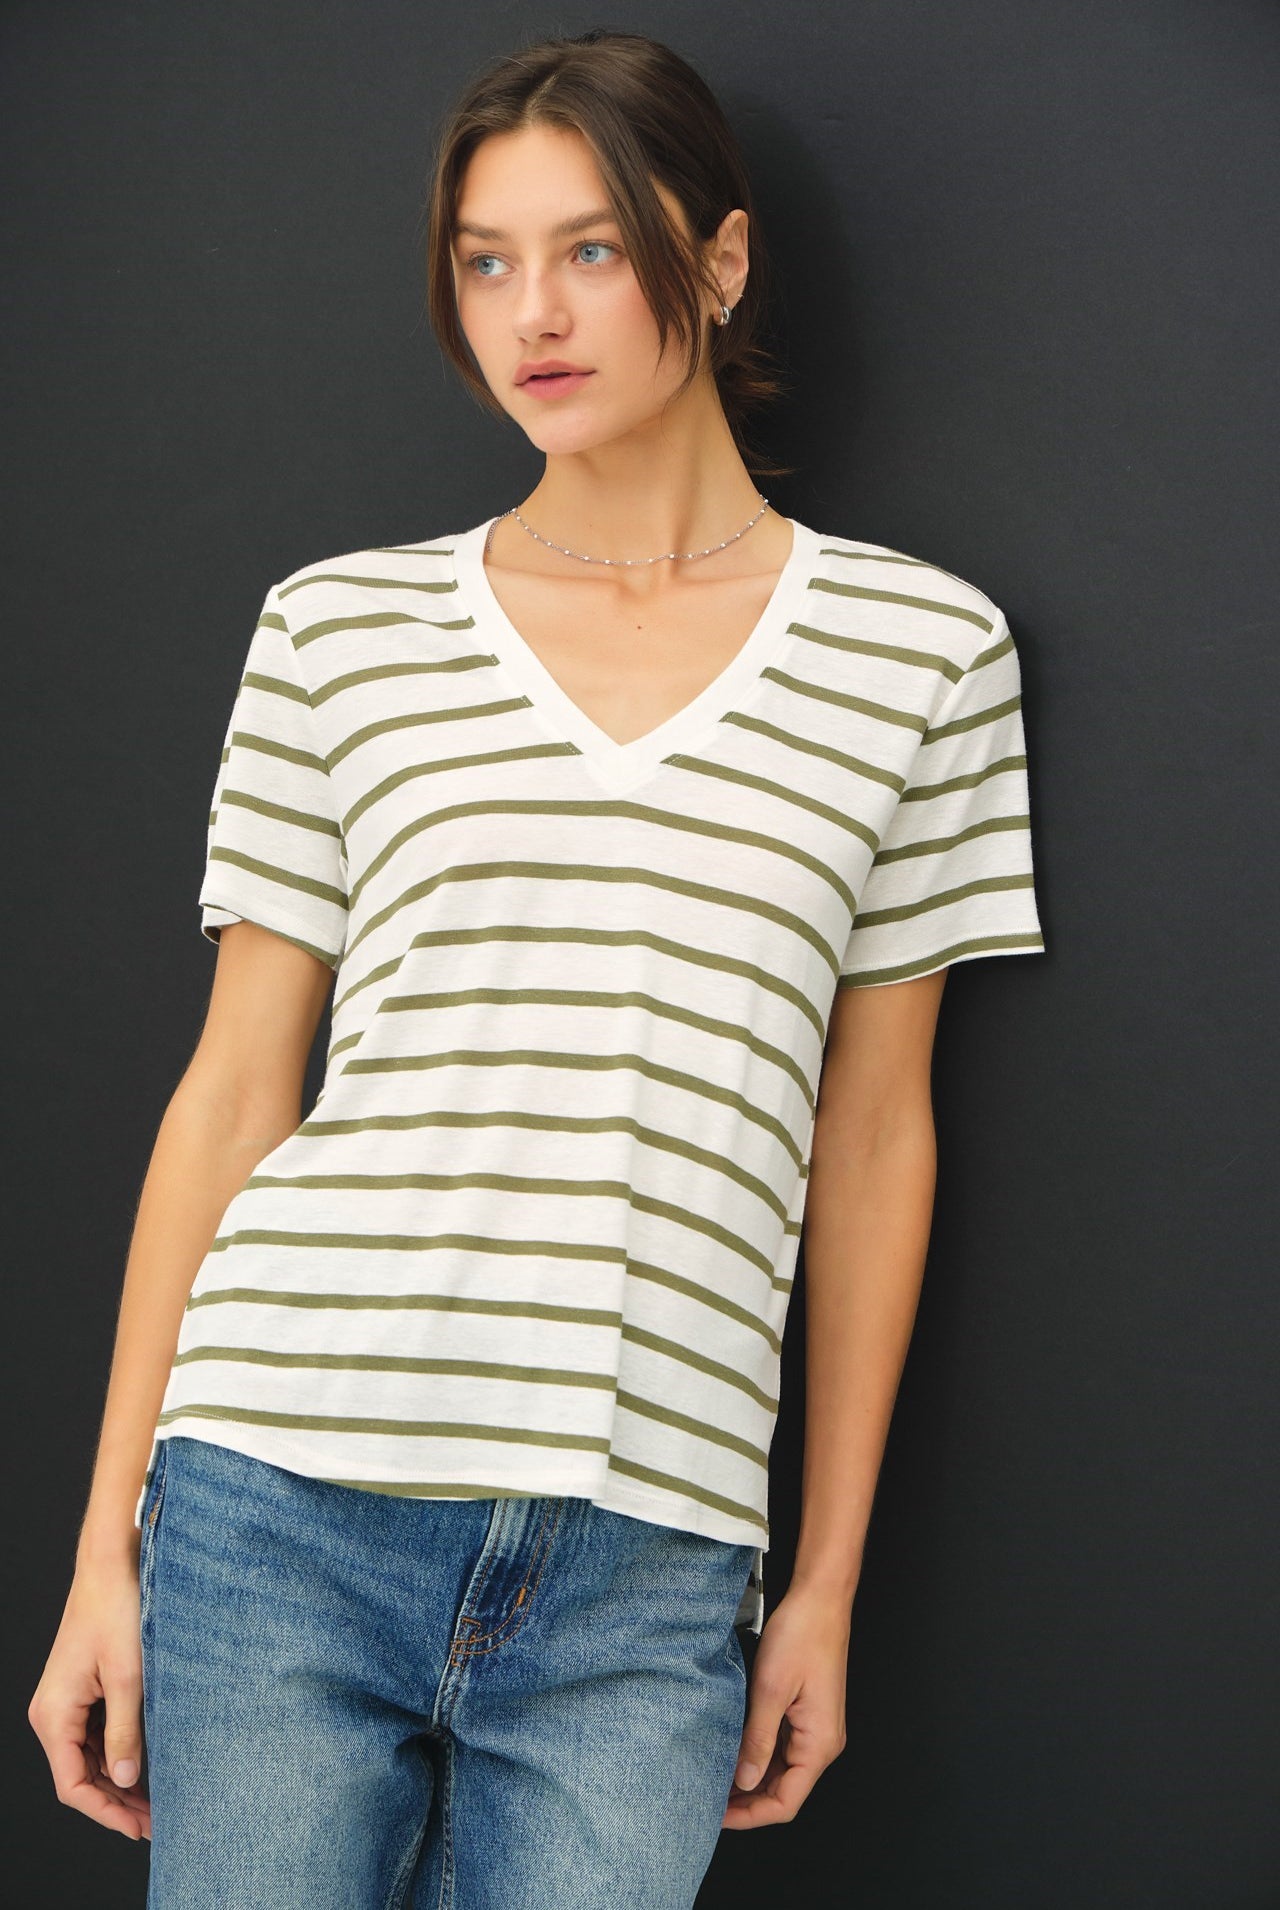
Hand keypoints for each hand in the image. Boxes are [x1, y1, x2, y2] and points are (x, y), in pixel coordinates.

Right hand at [27, 1555, 151, 1841]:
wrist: (113, 1563)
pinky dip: (120, 1753)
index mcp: (54, 1714)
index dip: (106, 1812)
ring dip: (120, 1780)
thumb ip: (125, 1730)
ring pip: (91, 1757)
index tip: (140, 1827)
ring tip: (157, 1799)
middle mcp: (54, 1712)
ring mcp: (68, 1701)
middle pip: (81, 1775)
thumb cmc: (118, 1609)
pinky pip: (97, 1734)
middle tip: (157, 1820)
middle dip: (117, 1801)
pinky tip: (147, 1764)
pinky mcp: (84, 1689)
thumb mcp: (127, 1675)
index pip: (72, 1785)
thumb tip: (124, 1780)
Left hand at [722, 1581, 849, 1827]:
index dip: (750, 1815)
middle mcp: (821, 1742)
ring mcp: (814, 1728)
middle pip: (784, 1791)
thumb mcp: (771, 1690)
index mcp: (820, 1743)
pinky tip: (733, 1754)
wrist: (819, 1600)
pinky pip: (781, 1748)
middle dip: (747, 1801)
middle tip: (708, 1801)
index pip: (786, 1802)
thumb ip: (758, 1740)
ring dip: (750, 1780)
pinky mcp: (805, 1714)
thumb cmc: (802, 1636)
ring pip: (781, 1771)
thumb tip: (744, 1781)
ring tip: (714, 1781)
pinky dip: (757, 1757)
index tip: (718, 1815)